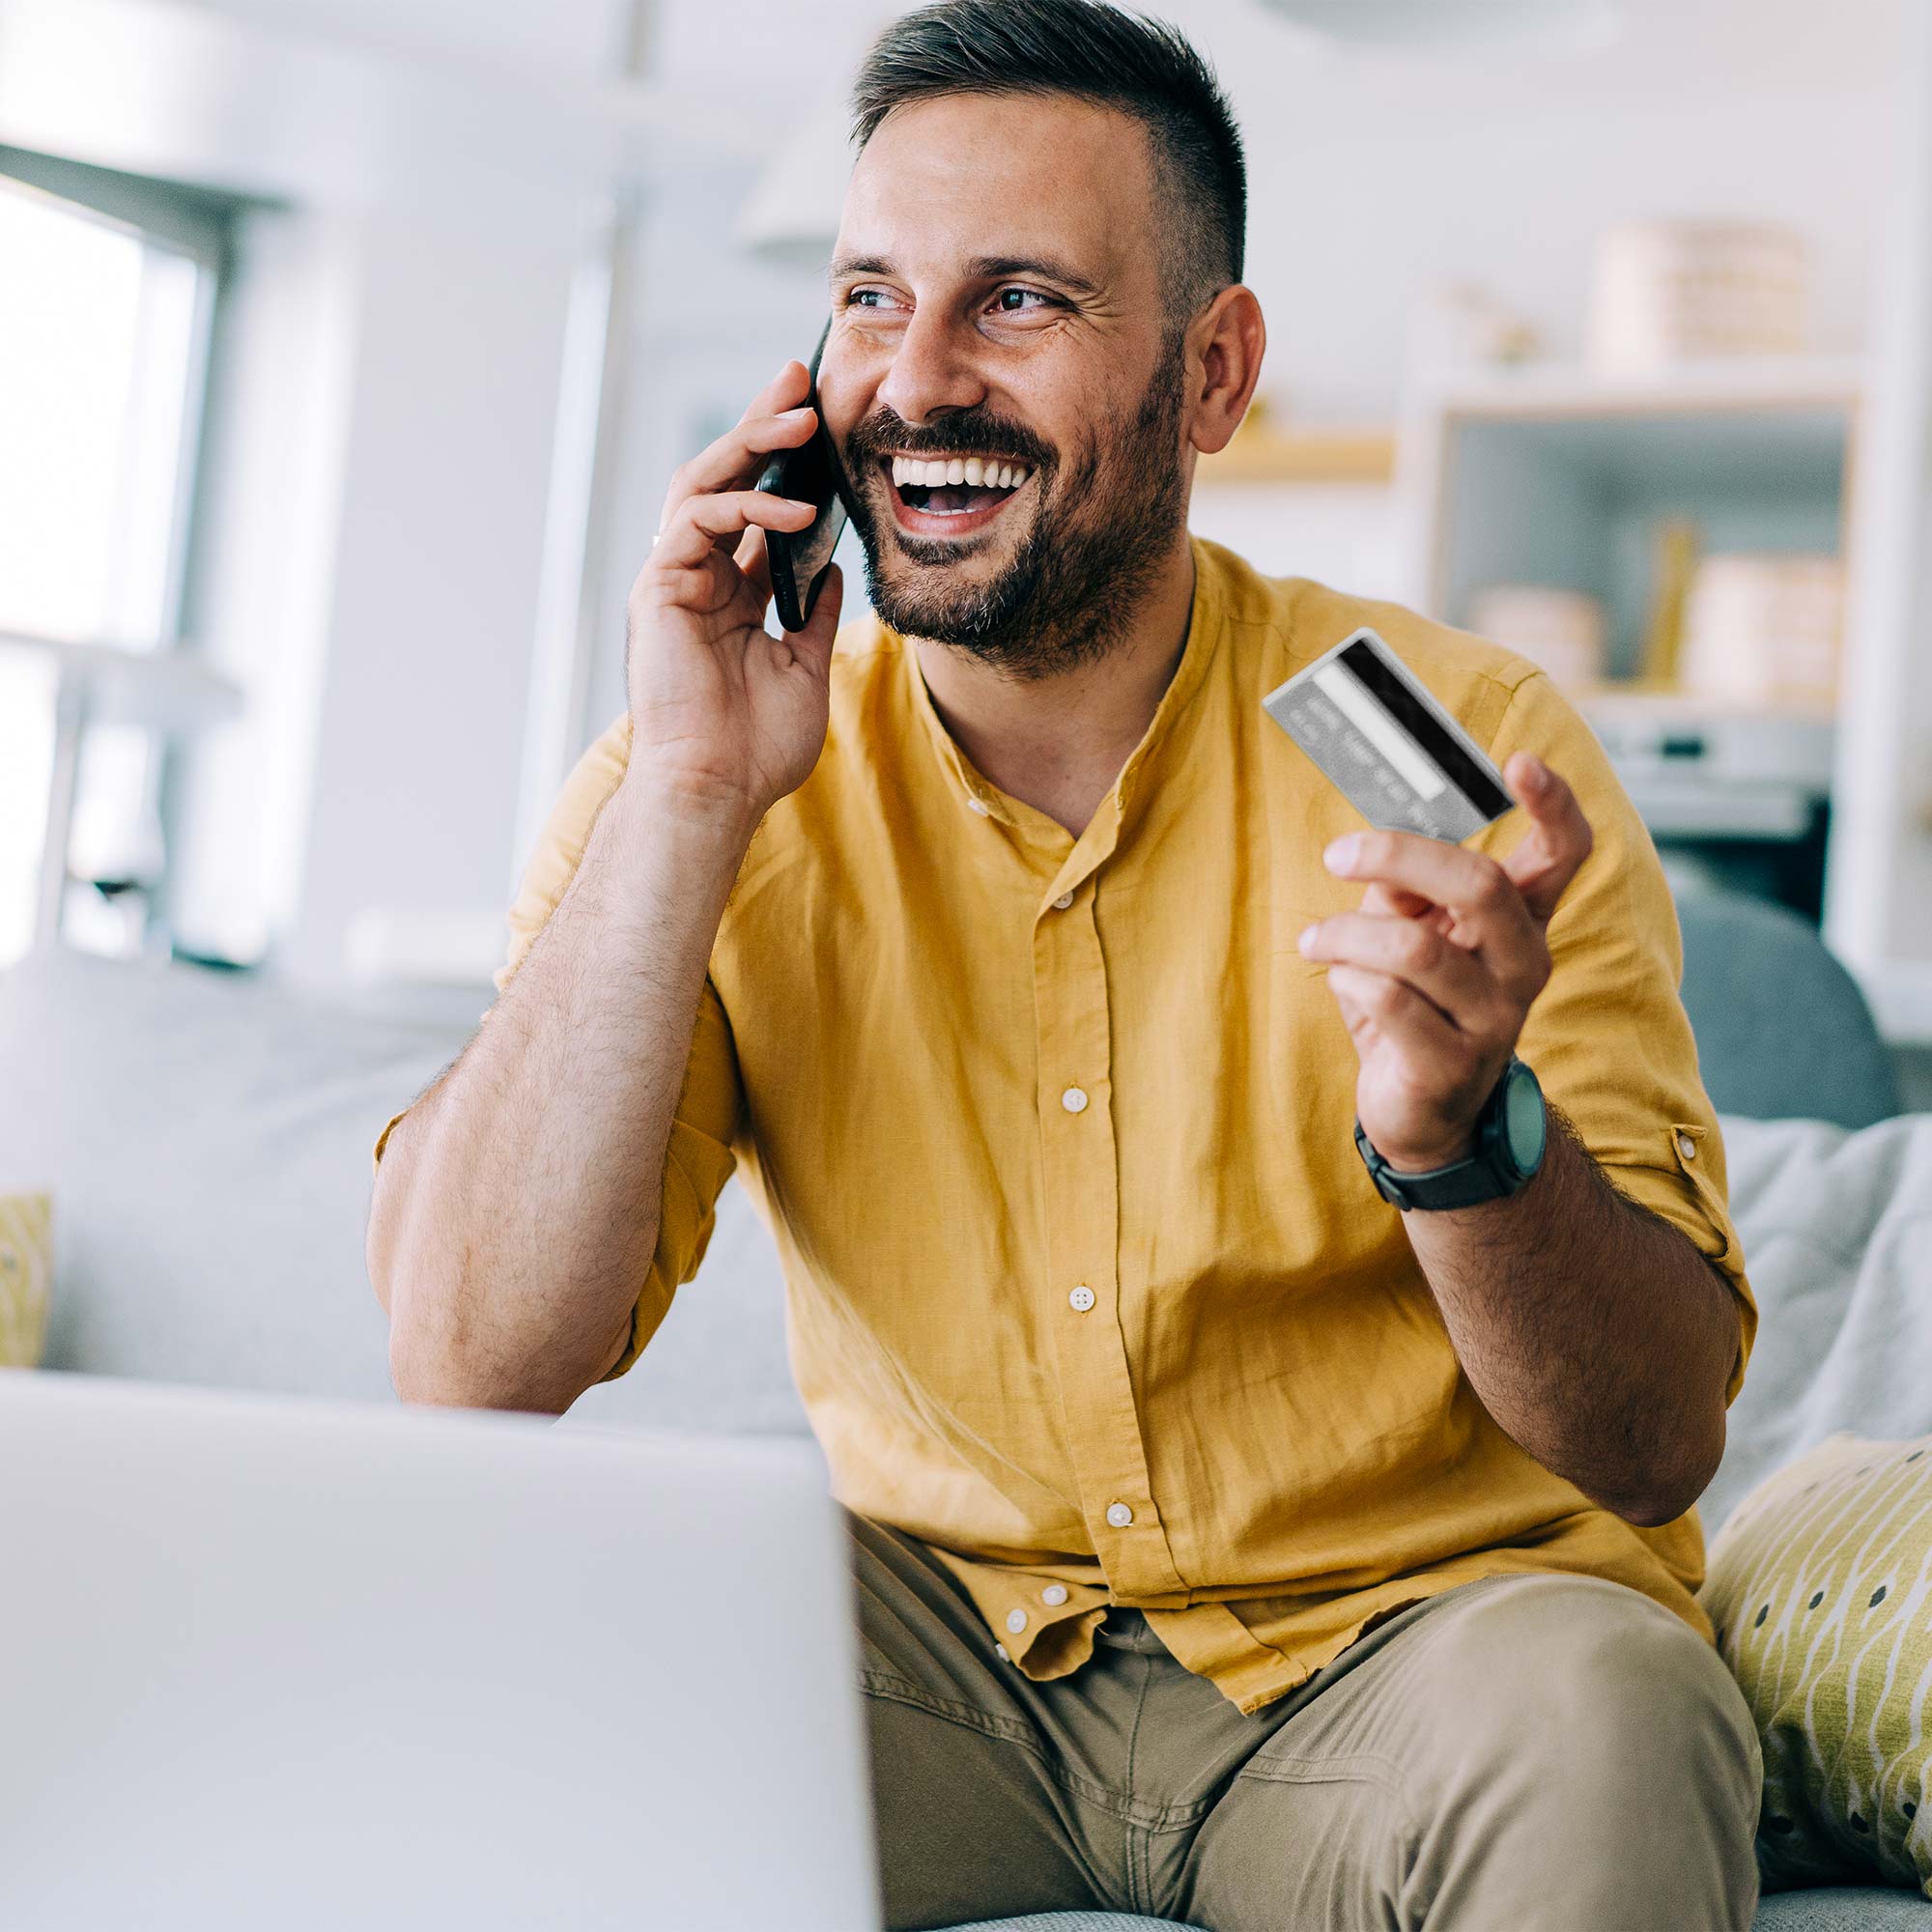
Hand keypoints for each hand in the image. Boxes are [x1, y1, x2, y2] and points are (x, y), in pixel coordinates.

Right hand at [621, 360, 845, 828]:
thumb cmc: (757, 747)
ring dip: (751, 444)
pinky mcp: (658, 588)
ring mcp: (673, 580)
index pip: (754, 508)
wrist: (719, 789)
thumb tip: (833, 569)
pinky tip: (797, 511)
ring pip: (702, 483)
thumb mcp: (805, 668)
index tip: (818, 420)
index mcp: (729, 595)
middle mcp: (697, 579)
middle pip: (723, 478)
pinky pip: (699, 522)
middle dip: (760, 424)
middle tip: (798, 378)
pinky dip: (748, 508)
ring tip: (800, 417)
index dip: (782, 463)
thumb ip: (814, 615)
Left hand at [1297, 754, 1593, 1172]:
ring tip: (1314, 941)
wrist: (1421, 1113)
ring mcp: (1495, 1019)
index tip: (1517, 760)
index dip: (1553, 803)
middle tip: (1338, 854)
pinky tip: (1341, 985)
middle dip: (1400, 856)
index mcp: (1522, 921)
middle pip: (1482, 885)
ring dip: (1346, 934)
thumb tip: (1381, 853)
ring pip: (1415, 948)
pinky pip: (1386, 1000)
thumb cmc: (1413, 1003)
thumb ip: (1402, 887)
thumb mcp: (1408, 931)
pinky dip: (1346, 981)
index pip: (1564, 853)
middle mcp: (1523, 965)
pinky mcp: (1452, 1064)